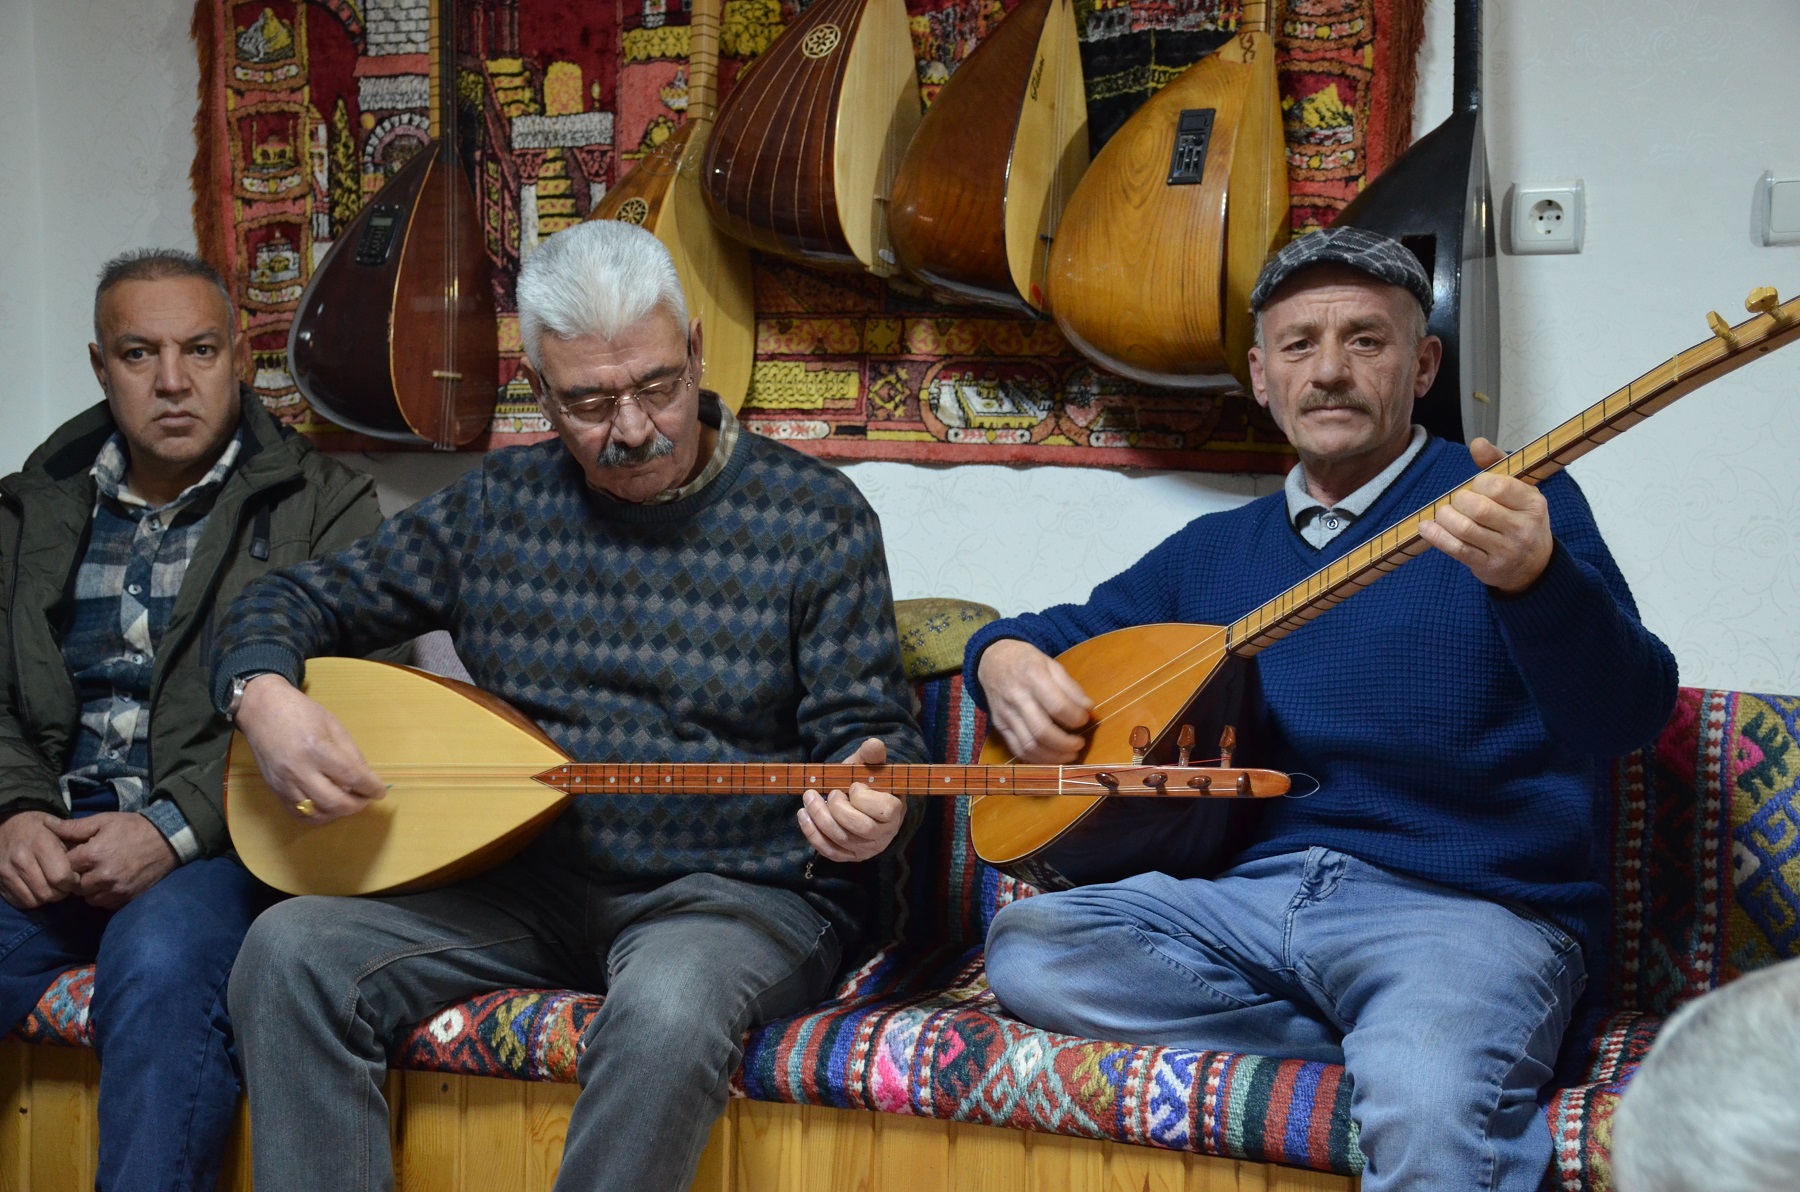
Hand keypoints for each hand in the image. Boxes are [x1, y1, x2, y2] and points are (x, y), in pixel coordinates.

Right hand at [0, 811, 78, 908]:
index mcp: (40, 844)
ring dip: (46, 898)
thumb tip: (88, 867)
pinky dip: (31, 899)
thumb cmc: (40, 829)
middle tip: (64, 885)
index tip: (75, 877)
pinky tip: (37, 888)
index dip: (72, 882)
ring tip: (51, 886)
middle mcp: (21, 859)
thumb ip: (74, 847)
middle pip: (48, 893)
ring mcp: (7, 871)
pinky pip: (20, 902)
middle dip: (61, 893)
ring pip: (34, 901)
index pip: (61, 877)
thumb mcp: (60, 830)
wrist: (8, 825)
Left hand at [49, 813, 176, 909]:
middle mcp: (102, 876)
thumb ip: (75, 827)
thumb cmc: (133, 827)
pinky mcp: (127, 897)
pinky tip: (109, 883)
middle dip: (76, 877)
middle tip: (86, 867)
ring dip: (89, 889)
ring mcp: (116, 889)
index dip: (66, 862)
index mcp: (93, 854)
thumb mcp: (104, 820)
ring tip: (98, 876)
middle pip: (74, 886)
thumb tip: (49, 826)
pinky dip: (103, 896)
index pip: (63, 867)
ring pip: (88, 897)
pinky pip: (104, 903)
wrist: (168, 840)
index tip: (74, 856)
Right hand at [234, 673, 385, 823]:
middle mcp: (299, 770)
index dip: (371, 787)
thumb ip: (351, 753)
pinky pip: (298, 814)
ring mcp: (284, 783)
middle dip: (357, 805)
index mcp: (317, 749)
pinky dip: (318, 816)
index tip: (381, 791)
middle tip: (366, 798)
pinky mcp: (275, 790)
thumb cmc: (300, 712)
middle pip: (335, 802)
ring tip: (349, 802)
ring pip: (317, 813)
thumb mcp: (333, 725)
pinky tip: (328, 808)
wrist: (262, 710)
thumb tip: (366, 777)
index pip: (352, 777)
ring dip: (338, 813)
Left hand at [797, 737, 905, 862]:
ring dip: (818, 818)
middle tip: (829, 793)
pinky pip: (829, 851)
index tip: (853, 785)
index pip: (882, 810)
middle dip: (837, 808)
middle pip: (860, 828)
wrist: (860, 800)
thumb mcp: (868, 766)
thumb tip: (874, 744)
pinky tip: (803, 816)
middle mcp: (883, 835)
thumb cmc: (866, 782)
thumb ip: (871, 756)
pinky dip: (812, 833)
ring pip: (841, 840)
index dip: (863, 797)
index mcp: (894, 811)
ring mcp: (866, 849)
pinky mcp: (849, 856)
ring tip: (808, 798)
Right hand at [976, 639, 1092, 762]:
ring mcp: (1006, 714)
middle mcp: (1017, 697)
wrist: (993, 660)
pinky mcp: (999, 726)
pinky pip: (1018, 749)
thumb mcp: (1051, 664)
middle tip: (1080, 743)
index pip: (1058, 705)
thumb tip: (1088, 709)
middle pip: (1042, 731)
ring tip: (1070, 754)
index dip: (1076, 717)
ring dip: (1053, 756)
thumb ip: (1071, 687)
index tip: (1085, 718)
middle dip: (1066, 743)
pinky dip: (1037, 759)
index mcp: (1033, 677)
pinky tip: (1051, 757)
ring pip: (1030, 745)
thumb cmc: (1027, 662)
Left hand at [1418, 437, 1554, 593]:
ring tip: (1443, 513)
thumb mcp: (1519, 489)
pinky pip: (1456, 549)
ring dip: (1445, 517)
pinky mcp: (1487, 566)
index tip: (1476, 486)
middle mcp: (1522, 528)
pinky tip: (1426, 527)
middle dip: (1458, 500)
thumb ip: (1497, 463)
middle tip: (1457, 501)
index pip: (1498, 486)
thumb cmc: (1520, 519)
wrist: (1533, 565)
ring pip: (1464, 529)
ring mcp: (1505, 550)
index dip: (1478, 483)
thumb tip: (1477, 443)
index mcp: (1533, 503)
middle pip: (1478, 508)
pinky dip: (1437, 536)